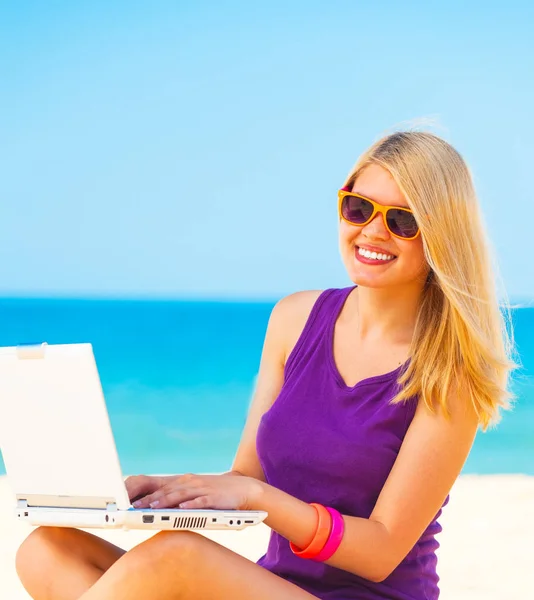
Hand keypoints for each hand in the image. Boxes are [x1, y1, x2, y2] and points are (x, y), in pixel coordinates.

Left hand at [130, 472, 263, 510]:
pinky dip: (191, 505)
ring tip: (153, 507)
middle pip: (168, 491)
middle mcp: (191, 483)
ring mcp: (203, 489)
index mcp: (185, 482)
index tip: (131, 502)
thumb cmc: (215, 493)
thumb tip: (158, 506)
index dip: (146, 495)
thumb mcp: (195, 491)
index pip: (162, 488)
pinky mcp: (214, 498)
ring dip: (166, 501)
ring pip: (181, 495)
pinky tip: (182, 509)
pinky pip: (201, 502)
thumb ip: (179, 497)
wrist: (242, 487)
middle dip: (150, 499)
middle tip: (135, 507)